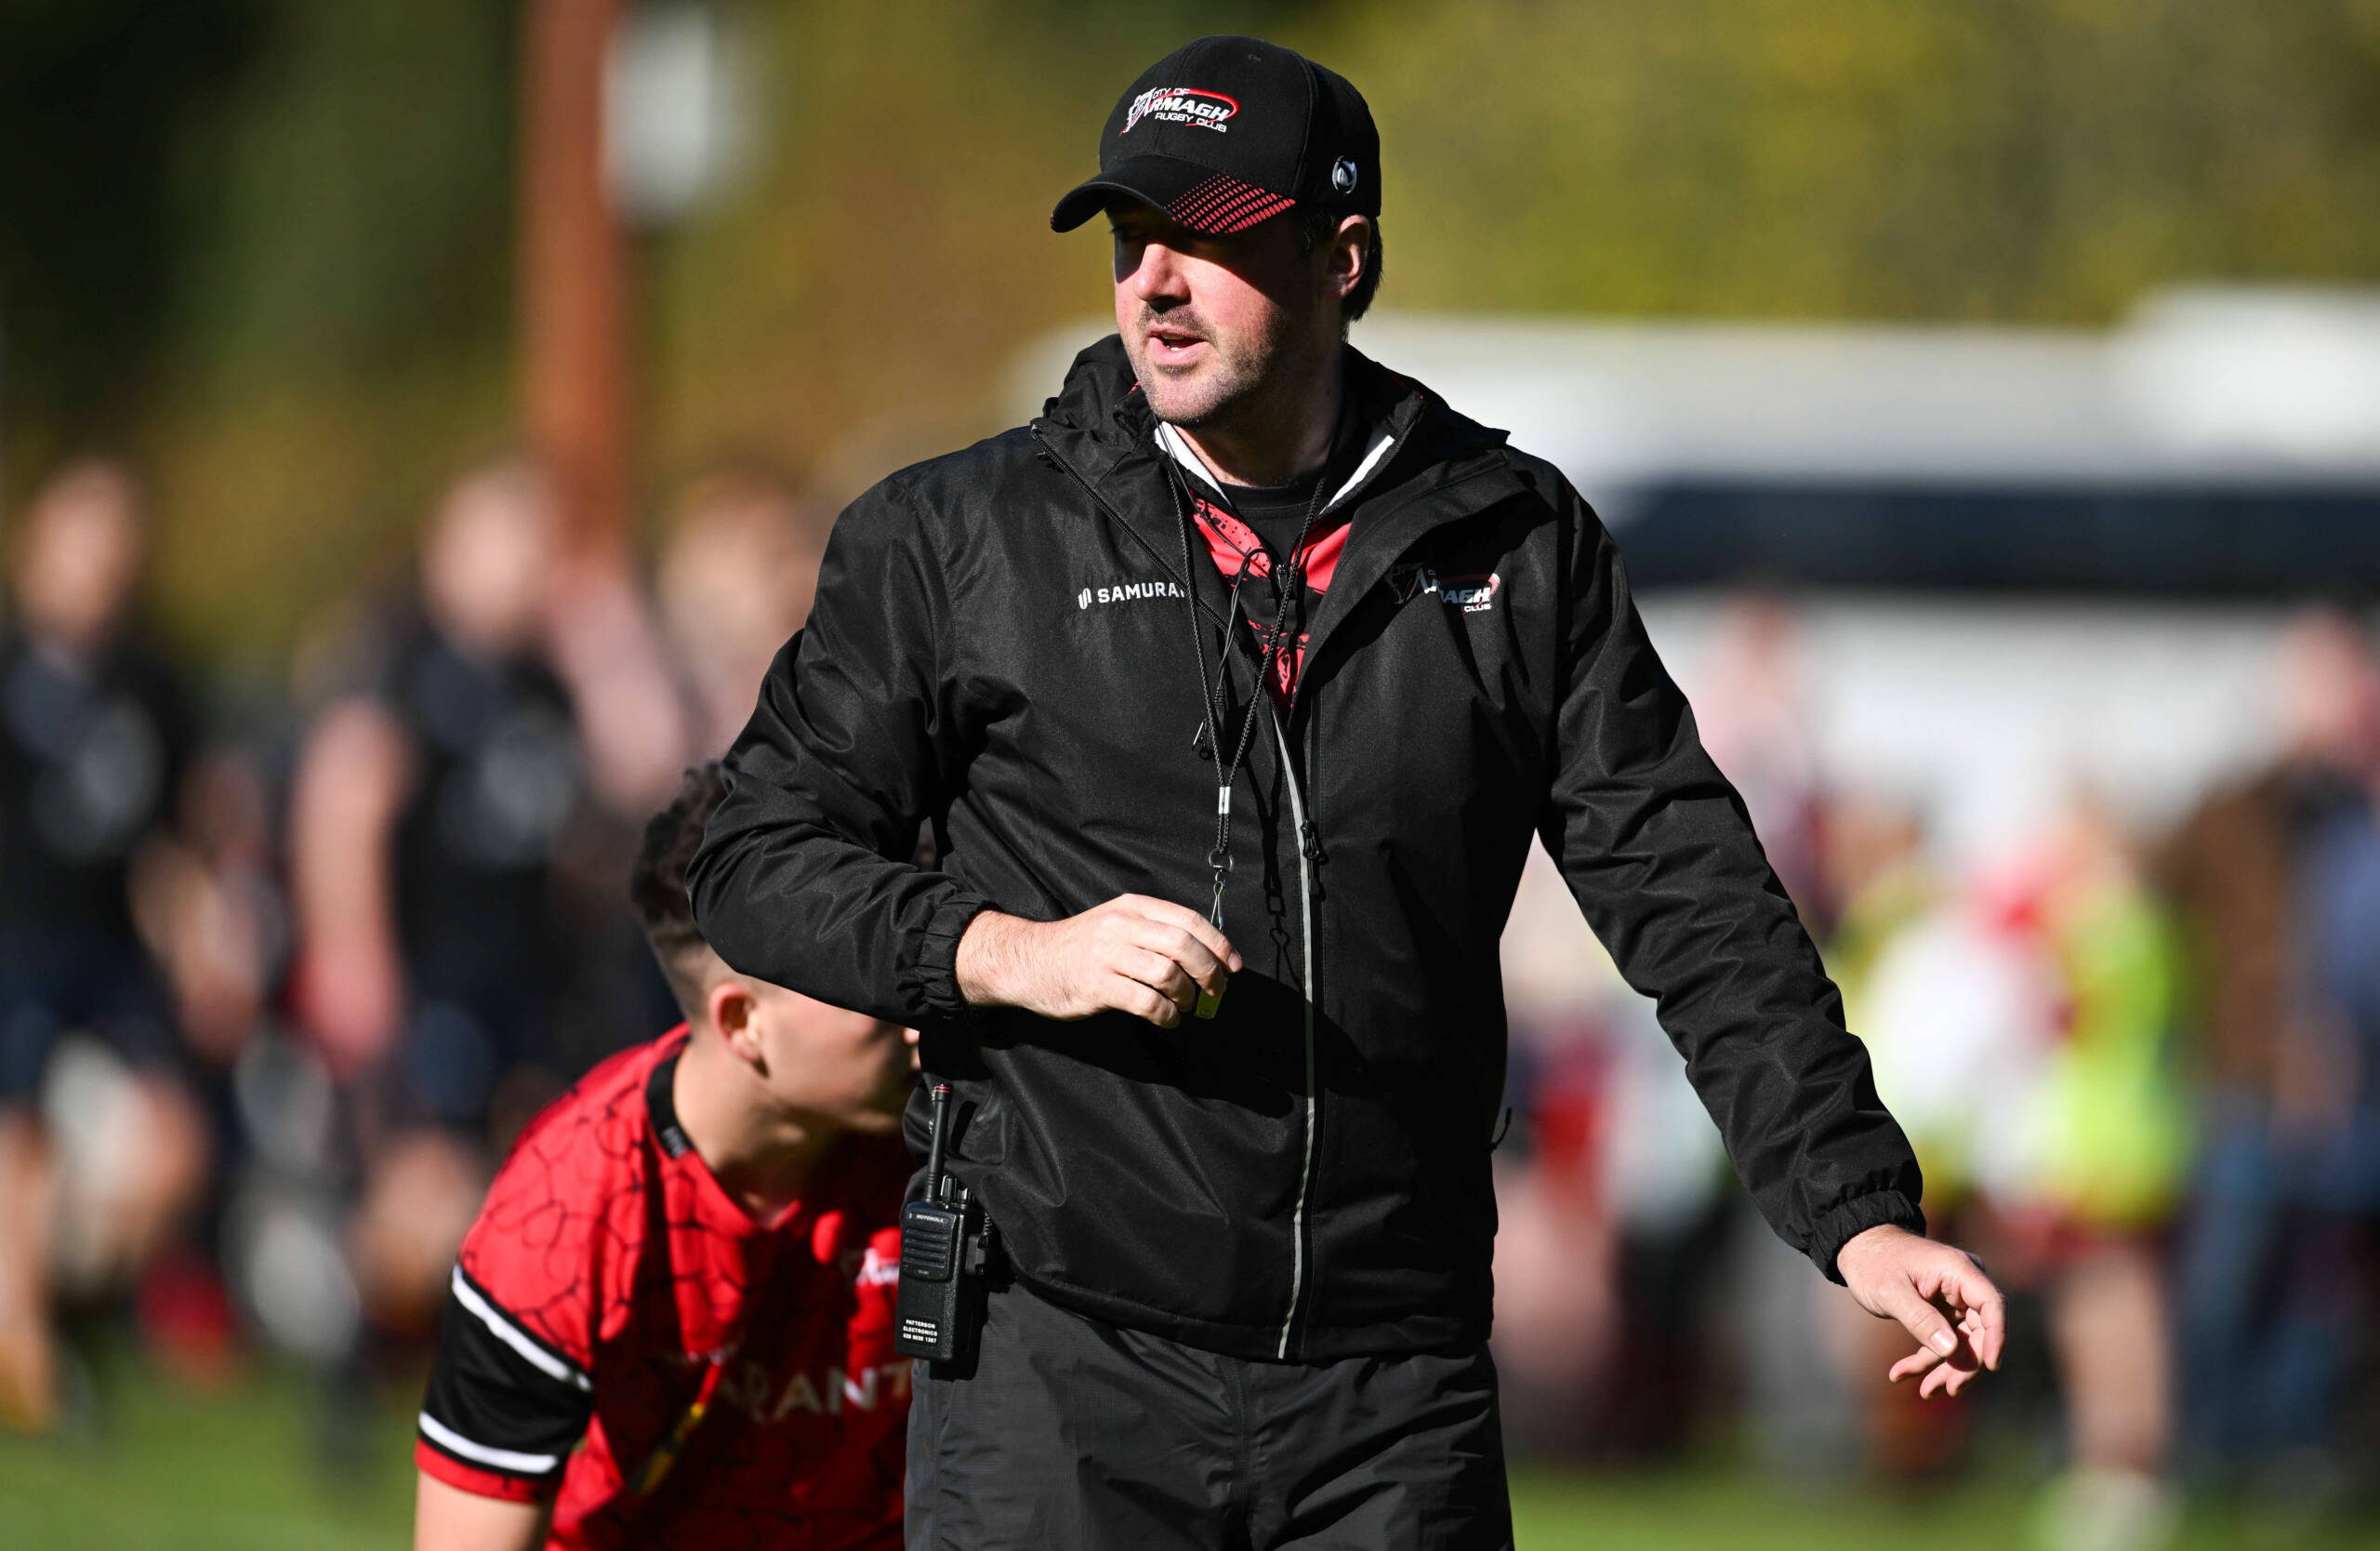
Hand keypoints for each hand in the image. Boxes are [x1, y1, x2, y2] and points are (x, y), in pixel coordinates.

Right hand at [955, 897, 1241, 1027]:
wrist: (1028, 960)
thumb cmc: (1079, 947)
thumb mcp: (1115, 923)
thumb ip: (1153, 931)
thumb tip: (1204, 955)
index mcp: (1132, 907)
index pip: (1189, 919)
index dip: (1218, 944)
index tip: (1234, 966)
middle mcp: (1122, 925)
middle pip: (1184, 945)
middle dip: (1210, 972)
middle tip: (1216, 991)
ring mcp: (1108, 954)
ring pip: (1168, 974)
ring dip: (1187, 996)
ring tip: (1185, 1007)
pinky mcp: (1097, 985)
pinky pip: (1146, 1002)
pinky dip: (1167, 1015)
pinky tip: (1168, 1020)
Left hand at [1836, 1223, 2004, 1397]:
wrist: (1856, 1247)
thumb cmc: (1872, 1262)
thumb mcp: (1891, 1292)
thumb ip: (1921, 1320)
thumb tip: (1951, 1350)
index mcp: (1958, 1270)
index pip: (1992, 1305)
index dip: (1996, 1337)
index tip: (1989, 1366)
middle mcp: (1964, 1283)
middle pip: (1980, 1330)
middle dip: (1964, 1363)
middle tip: (1948, 1390)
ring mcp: (1955, 1298)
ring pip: (1962, 1341)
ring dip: (1944, 1368)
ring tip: (1925, 1392)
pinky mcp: (1943, 1310)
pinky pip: (1944, 1339)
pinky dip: (1926, 1358)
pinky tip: (1901, 1374)